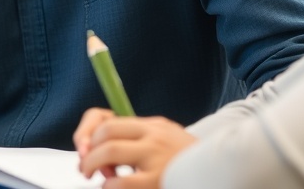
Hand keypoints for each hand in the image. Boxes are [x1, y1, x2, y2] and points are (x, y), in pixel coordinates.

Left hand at [75, 108, 196, 188]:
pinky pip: (121, 183)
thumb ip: (139, 140)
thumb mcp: (166, 142)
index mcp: (153, 126)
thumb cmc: (186, 163)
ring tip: (98, 178)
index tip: (83, 148)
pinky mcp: (157, 181)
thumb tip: (98, 149)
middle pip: (106, 133)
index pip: (107, 120)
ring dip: (93, 165)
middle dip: (88, 151)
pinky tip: (114, 188)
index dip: (87, 134)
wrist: (219, 174)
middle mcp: (154, 137)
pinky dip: (109, 187)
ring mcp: (157, 158)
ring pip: (110, 151)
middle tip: (85, 168)